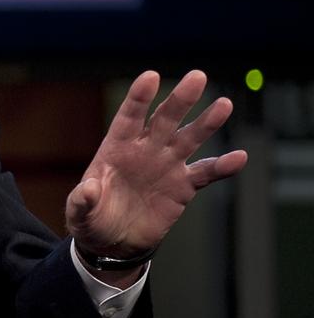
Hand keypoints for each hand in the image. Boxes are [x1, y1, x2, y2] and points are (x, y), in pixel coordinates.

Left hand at [66, 70, 247, 277]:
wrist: (113, 241)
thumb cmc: (91, 219)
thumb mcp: (79, 212)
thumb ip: (81, 200)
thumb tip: (88, 189)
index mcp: (116, 148)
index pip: (129, 117)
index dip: (139, 98)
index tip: (151, 76)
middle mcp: (144, 150)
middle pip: (164, 119)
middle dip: (180, 99)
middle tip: (197, 77)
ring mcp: (166, 165)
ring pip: (189, 138)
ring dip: (207, 123)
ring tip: (224, 105)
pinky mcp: (183, 186)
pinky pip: (206, 173)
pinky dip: (222, 167)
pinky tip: (239, 158)